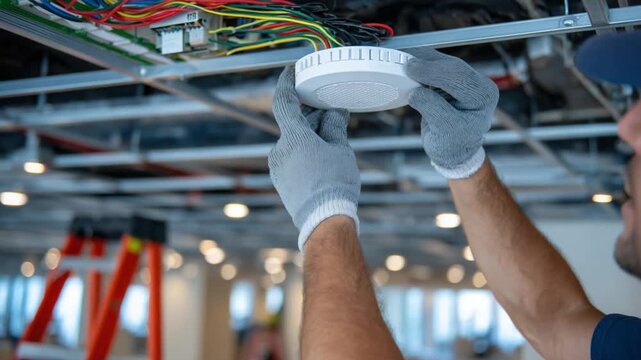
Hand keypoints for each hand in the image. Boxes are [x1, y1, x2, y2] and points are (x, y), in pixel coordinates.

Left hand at [269, 66, 359, 250]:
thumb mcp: (340, 149)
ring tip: (334, 143)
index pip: (284, 101)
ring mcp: (277, 167)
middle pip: (295, 124)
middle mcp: (279, 150)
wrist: (324, 221)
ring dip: (311, 136)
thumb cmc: (334, 184)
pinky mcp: (280, 180)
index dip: (287, 82)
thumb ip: (333, 126)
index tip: (291, 70)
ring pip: (295, 141)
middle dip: (314, 117)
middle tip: (334, 115)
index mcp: (293, 138)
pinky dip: (306, 152)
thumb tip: (333, 111)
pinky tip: (323, 160)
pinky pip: (292, 157)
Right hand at [406, 47, 498, 178]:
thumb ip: (432, 108)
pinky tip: (409, 65)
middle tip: (404, 62)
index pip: (458, 76)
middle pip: (451, 65)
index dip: (432, 70)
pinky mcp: (451, 80)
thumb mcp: (444, 131)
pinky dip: (422, 65)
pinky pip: (437, 67)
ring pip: (443, 62)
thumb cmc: (453, 145)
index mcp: (483, 96)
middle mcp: (477, 84)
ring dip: (423, 60)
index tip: (410, 69)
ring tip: (403, 60)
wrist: (453, 151)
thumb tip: (415, 91)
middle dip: (427, 62)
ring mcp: (465, 80)